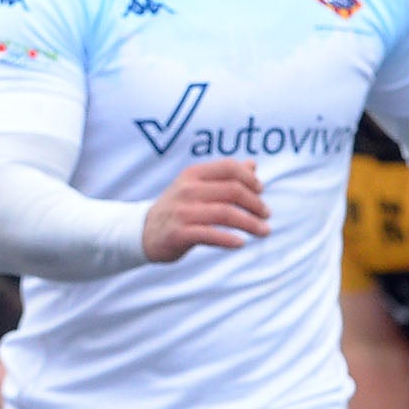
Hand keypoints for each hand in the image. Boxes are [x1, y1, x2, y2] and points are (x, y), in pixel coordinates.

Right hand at [140, 158, 268, 261]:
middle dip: (256, 203)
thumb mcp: (196, 186)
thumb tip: (252, 165)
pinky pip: (210, 235)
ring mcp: (182, 212)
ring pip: (226, 213)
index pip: (230, 168)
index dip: (250, 179)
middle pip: (233, 191)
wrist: (142, 232)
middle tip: (266, 215)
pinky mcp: (178, 234)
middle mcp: (187, 190)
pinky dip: (229, 239)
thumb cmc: (176, 208)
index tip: (261, 191)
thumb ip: (224, 176)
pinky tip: (241, 243)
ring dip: (250, 223)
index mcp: (193, 174)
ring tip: (264, 231)